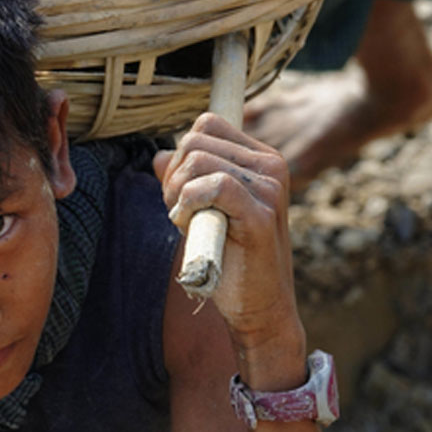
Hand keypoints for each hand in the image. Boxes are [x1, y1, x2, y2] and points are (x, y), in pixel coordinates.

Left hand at [153, 114, 301, 356]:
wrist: (257, 307)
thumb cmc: (228, 257)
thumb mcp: (200, 208)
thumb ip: (184, 178)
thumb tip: (160, 155)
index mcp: (261, 159)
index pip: (207, 124)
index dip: (181, 155)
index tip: (180, 191)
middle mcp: (272, 166)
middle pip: (196, 139)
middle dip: (174, 175)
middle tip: (181, 210)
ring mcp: (270, 188)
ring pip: (199, 159)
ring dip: (178, 192)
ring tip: (188, 221)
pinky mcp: (262, 214)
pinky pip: (215, 184)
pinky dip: (190, 202)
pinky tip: (191, 224)